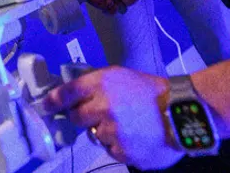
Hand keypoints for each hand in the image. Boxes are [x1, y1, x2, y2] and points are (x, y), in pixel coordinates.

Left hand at [43, 66, 182, 169]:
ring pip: (95, 136)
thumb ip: (95, 85)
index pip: (67, 92)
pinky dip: (120, 145)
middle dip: (84, 116)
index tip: (46, 106)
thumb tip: (70, 96)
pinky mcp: (123, 153)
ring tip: (128, 124)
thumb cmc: (152, 92)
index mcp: (103, 84)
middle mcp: (104, 107)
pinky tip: (136, 136)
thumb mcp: (121, 76)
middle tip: (102, 113)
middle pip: (76, 118)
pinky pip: (112, 150)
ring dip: (105, 132)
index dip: (53, 101)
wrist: (183, 113)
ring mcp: (113, 133)